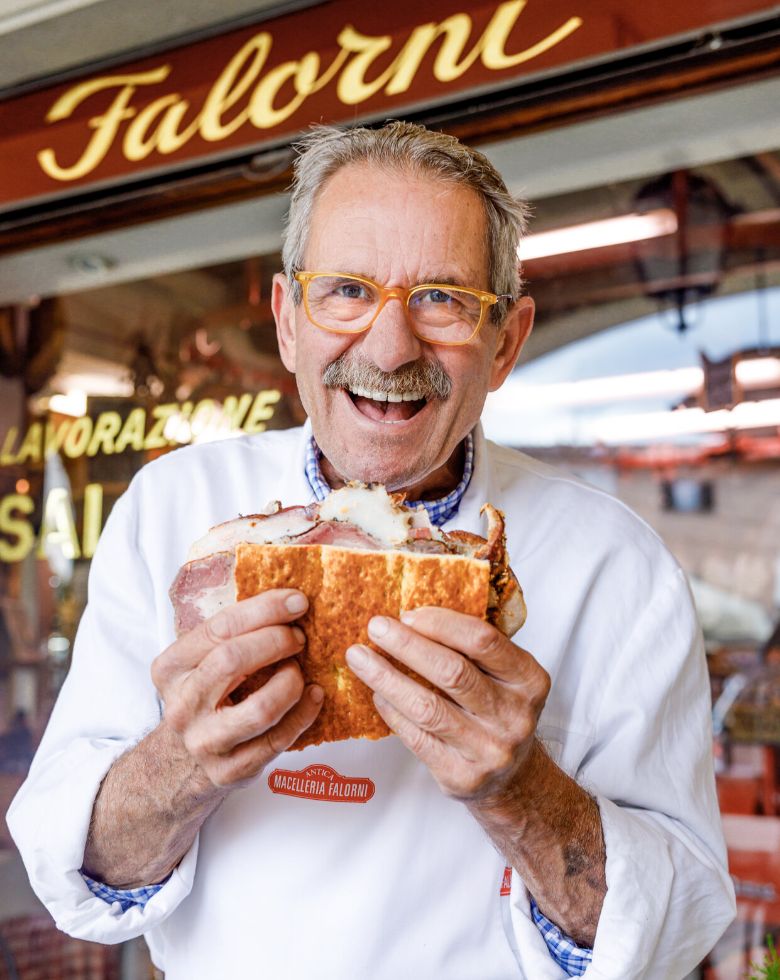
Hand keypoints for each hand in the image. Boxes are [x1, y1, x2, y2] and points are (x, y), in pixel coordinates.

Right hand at [151, 590, 322, 788]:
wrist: (180, 764)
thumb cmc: (204, 697)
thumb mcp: (199, 663)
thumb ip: (230, 635)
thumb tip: (288, 600)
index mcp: (170, 668)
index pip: (219, 628)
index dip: (264, 609)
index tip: (297, 600)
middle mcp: (182, 705)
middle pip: (234, 660)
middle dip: (276, 641)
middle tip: (299, 637)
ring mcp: (205, 742)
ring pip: (261, 708)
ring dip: (291, 682)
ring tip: (299, 671)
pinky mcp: (230, 771)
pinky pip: (278, 740)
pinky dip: (304, 714)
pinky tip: (314, 696)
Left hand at [345, 608, 549, 799]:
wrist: (513, 777)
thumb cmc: (498, 711)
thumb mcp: (505, 676)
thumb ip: (472, 648)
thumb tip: (410, 616)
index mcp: (529, 679)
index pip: (482, 640)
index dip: (440, 622)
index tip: (407, 613)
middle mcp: (514, 716)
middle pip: (452, 672)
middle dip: (407, 645)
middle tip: (375, 627)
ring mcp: (490, 750)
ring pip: (427, 707)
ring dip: (386, 678)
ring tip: (359, 657)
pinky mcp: (462, 777)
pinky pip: (416, 737)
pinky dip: (392, 710)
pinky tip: (377, 693)